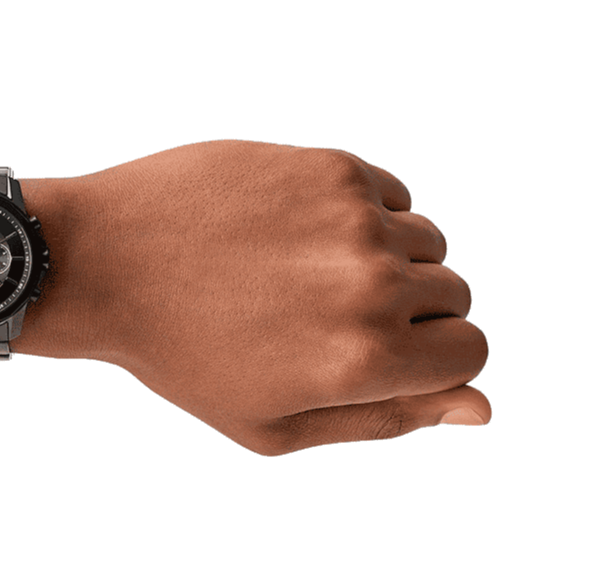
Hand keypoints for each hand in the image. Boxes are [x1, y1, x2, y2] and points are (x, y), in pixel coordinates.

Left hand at [24, 140, 489, 455]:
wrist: (108, 261)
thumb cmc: (185, 356)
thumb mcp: (275, 424)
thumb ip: (386, 421)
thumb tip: (481, 408)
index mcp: (365, 361)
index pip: (471, 352)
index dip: (432, 357)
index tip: (382, 351)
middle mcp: (372, 284)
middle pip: (455, 295)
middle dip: (407, 310)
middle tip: (324, 313)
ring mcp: (354, 217)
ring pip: (425, 241)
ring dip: (386, 259)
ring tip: (307, 271)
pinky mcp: (330, 166)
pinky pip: (390, 196)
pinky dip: (363, 216)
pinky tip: (298, 230)